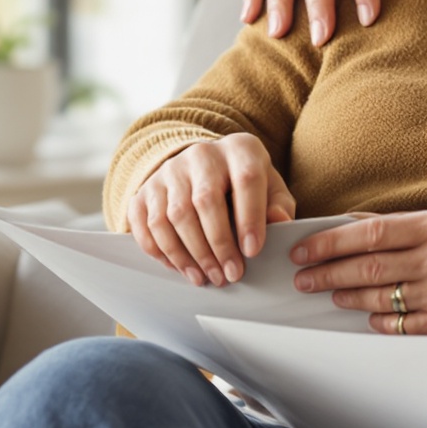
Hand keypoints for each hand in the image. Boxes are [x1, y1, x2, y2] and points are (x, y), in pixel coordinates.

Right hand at [122, 133, 296, 285]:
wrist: (204, 167)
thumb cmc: (244, 184)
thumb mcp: (270, 188)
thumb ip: (278, 205)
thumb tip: (280, 222)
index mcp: (239, 149)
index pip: (246, 180)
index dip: (250, 218)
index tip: (253, 252)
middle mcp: (201, 154)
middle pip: (204, 201)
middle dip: (218, 245)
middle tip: (229, 274)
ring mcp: (169, 171)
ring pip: (173, 216)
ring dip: (189, 254)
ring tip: (206, 277)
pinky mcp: (146, 189)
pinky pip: (146, 223)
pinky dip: (161, 251)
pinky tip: (179, 267)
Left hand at [290, 208, 426, 334]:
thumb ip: (402, 227)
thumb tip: (349, 228)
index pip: (369, 233)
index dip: (329, 242)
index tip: (302, 250)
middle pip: (367, 267)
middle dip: (327, 273)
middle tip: (303, 278)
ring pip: (379, 298)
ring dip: (346, 297)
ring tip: (328, 294)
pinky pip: (400, 325)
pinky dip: (377, 321)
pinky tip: (365, 316)